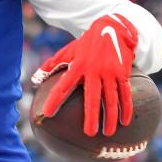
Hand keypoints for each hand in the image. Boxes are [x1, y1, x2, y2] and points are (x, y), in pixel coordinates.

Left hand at [31, 13, 137, 136]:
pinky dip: (126, 108)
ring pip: (111, 99)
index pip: (64, 86)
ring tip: (108, 133)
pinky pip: (125, 94)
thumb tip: (36, 79)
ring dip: (110, 117)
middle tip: (89, 134)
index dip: (55, 100)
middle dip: (91, 117)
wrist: (112, 28)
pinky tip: (125, 121)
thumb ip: (53, 64)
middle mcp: (94, 71)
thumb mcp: (69, 51)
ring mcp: (110, 73)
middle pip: (92, 98)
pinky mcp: (123, 73)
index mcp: (78, 66)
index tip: (47, 113)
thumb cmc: (86, 44)